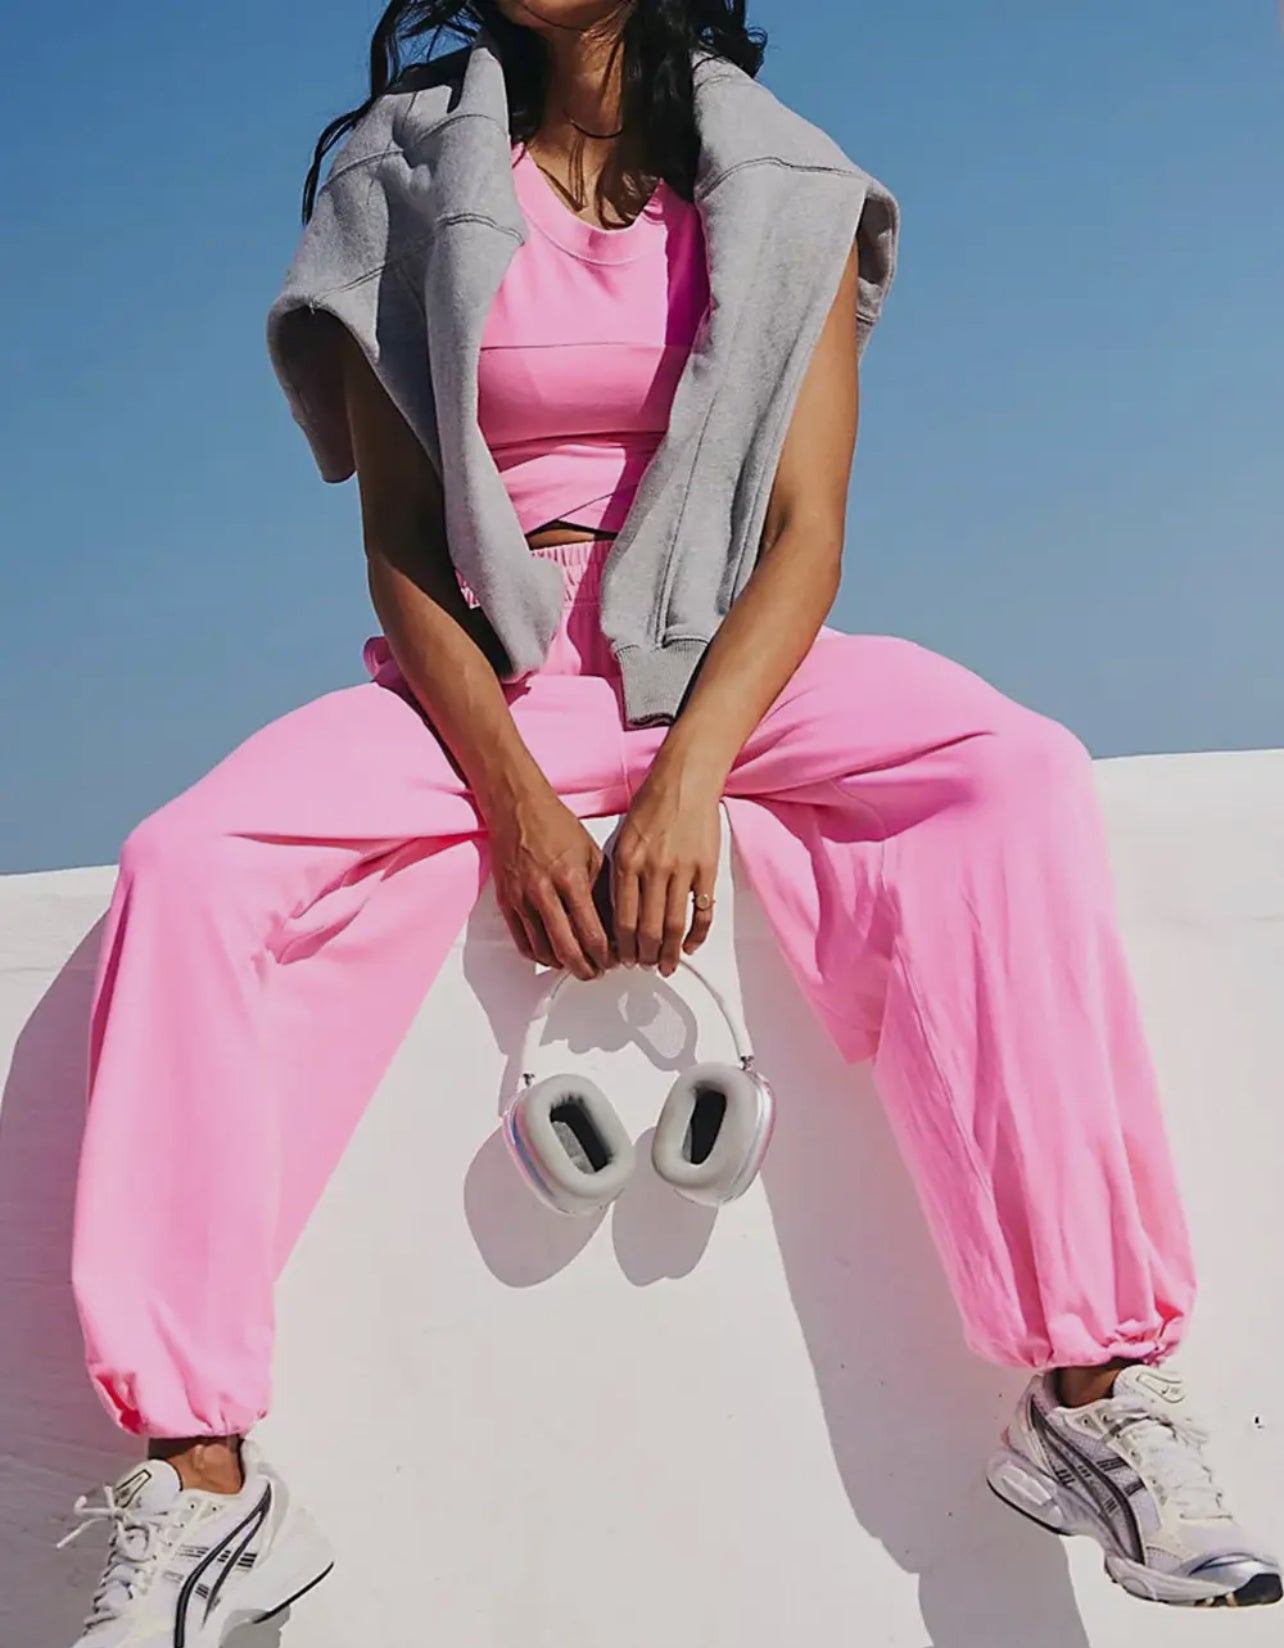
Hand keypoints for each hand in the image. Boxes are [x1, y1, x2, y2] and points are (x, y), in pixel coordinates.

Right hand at [488, 784, 612, 980]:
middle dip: (586, 969)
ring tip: (577, 963)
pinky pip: (522, 942)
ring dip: (563, 965)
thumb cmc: (555, 825)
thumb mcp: (592, 854)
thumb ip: (603, 891)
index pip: (591, 933)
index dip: (605, 955)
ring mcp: (522, 899)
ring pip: (543, 951)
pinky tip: (552, 955)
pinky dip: (539, 955)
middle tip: (596, 972)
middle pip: (567, 950)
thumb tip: (614, 925)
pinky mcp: (506, 902)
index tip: (612, 960)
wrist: (517, 808)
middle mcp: (544, 891)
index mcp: (571, 878)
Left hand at [611, 763, 721, 975]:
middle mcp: (653, 869)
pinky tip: (690, 946)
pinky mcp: (707, 869)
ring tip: (665, 966)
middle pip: (646, 930)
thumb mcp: (623, 836)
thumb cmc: (654, 802)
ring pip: (673, 926)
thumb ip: (620, 873)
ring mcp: (682, 870)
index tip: (621, 957)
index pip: (620, 920)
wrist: (686, 778)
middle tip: (642, 965)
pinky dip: (697, 935)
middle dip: (642, 956)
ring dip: (668, 953)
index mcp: (627, 862)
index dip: (621, 946)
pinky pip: (703, 911)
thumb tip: (618, 910)